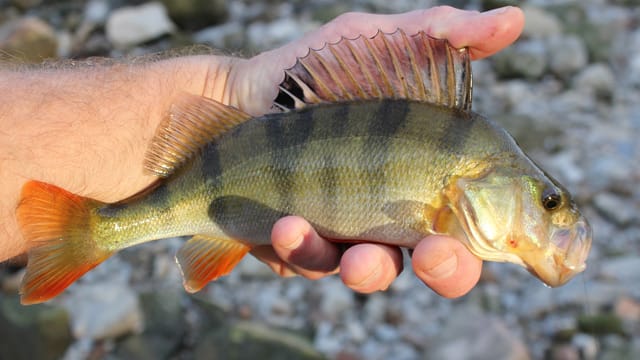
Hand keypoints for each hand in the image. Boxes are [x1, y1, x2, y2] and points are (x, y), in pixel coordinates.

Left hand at [231, 6, 523, 297]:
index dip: (490, 243)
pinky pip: (310, 263)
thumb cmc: (317, 71)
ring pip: (372, 272)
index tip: (503, 244)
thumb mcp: (379, 44)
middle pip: (440, 266)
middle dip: (445, 271)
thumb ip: (441, 35)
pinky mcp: (300, 245)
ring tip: (354, 253)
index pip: (477, 226)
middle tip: (436, 255)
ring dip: (368, 270)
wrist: (238, 98)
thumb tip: (515, 18)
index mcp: (429, 177)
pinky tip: (288, 224)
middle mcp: (396, 214)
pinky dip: (303, 247)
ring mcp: (347, 235)